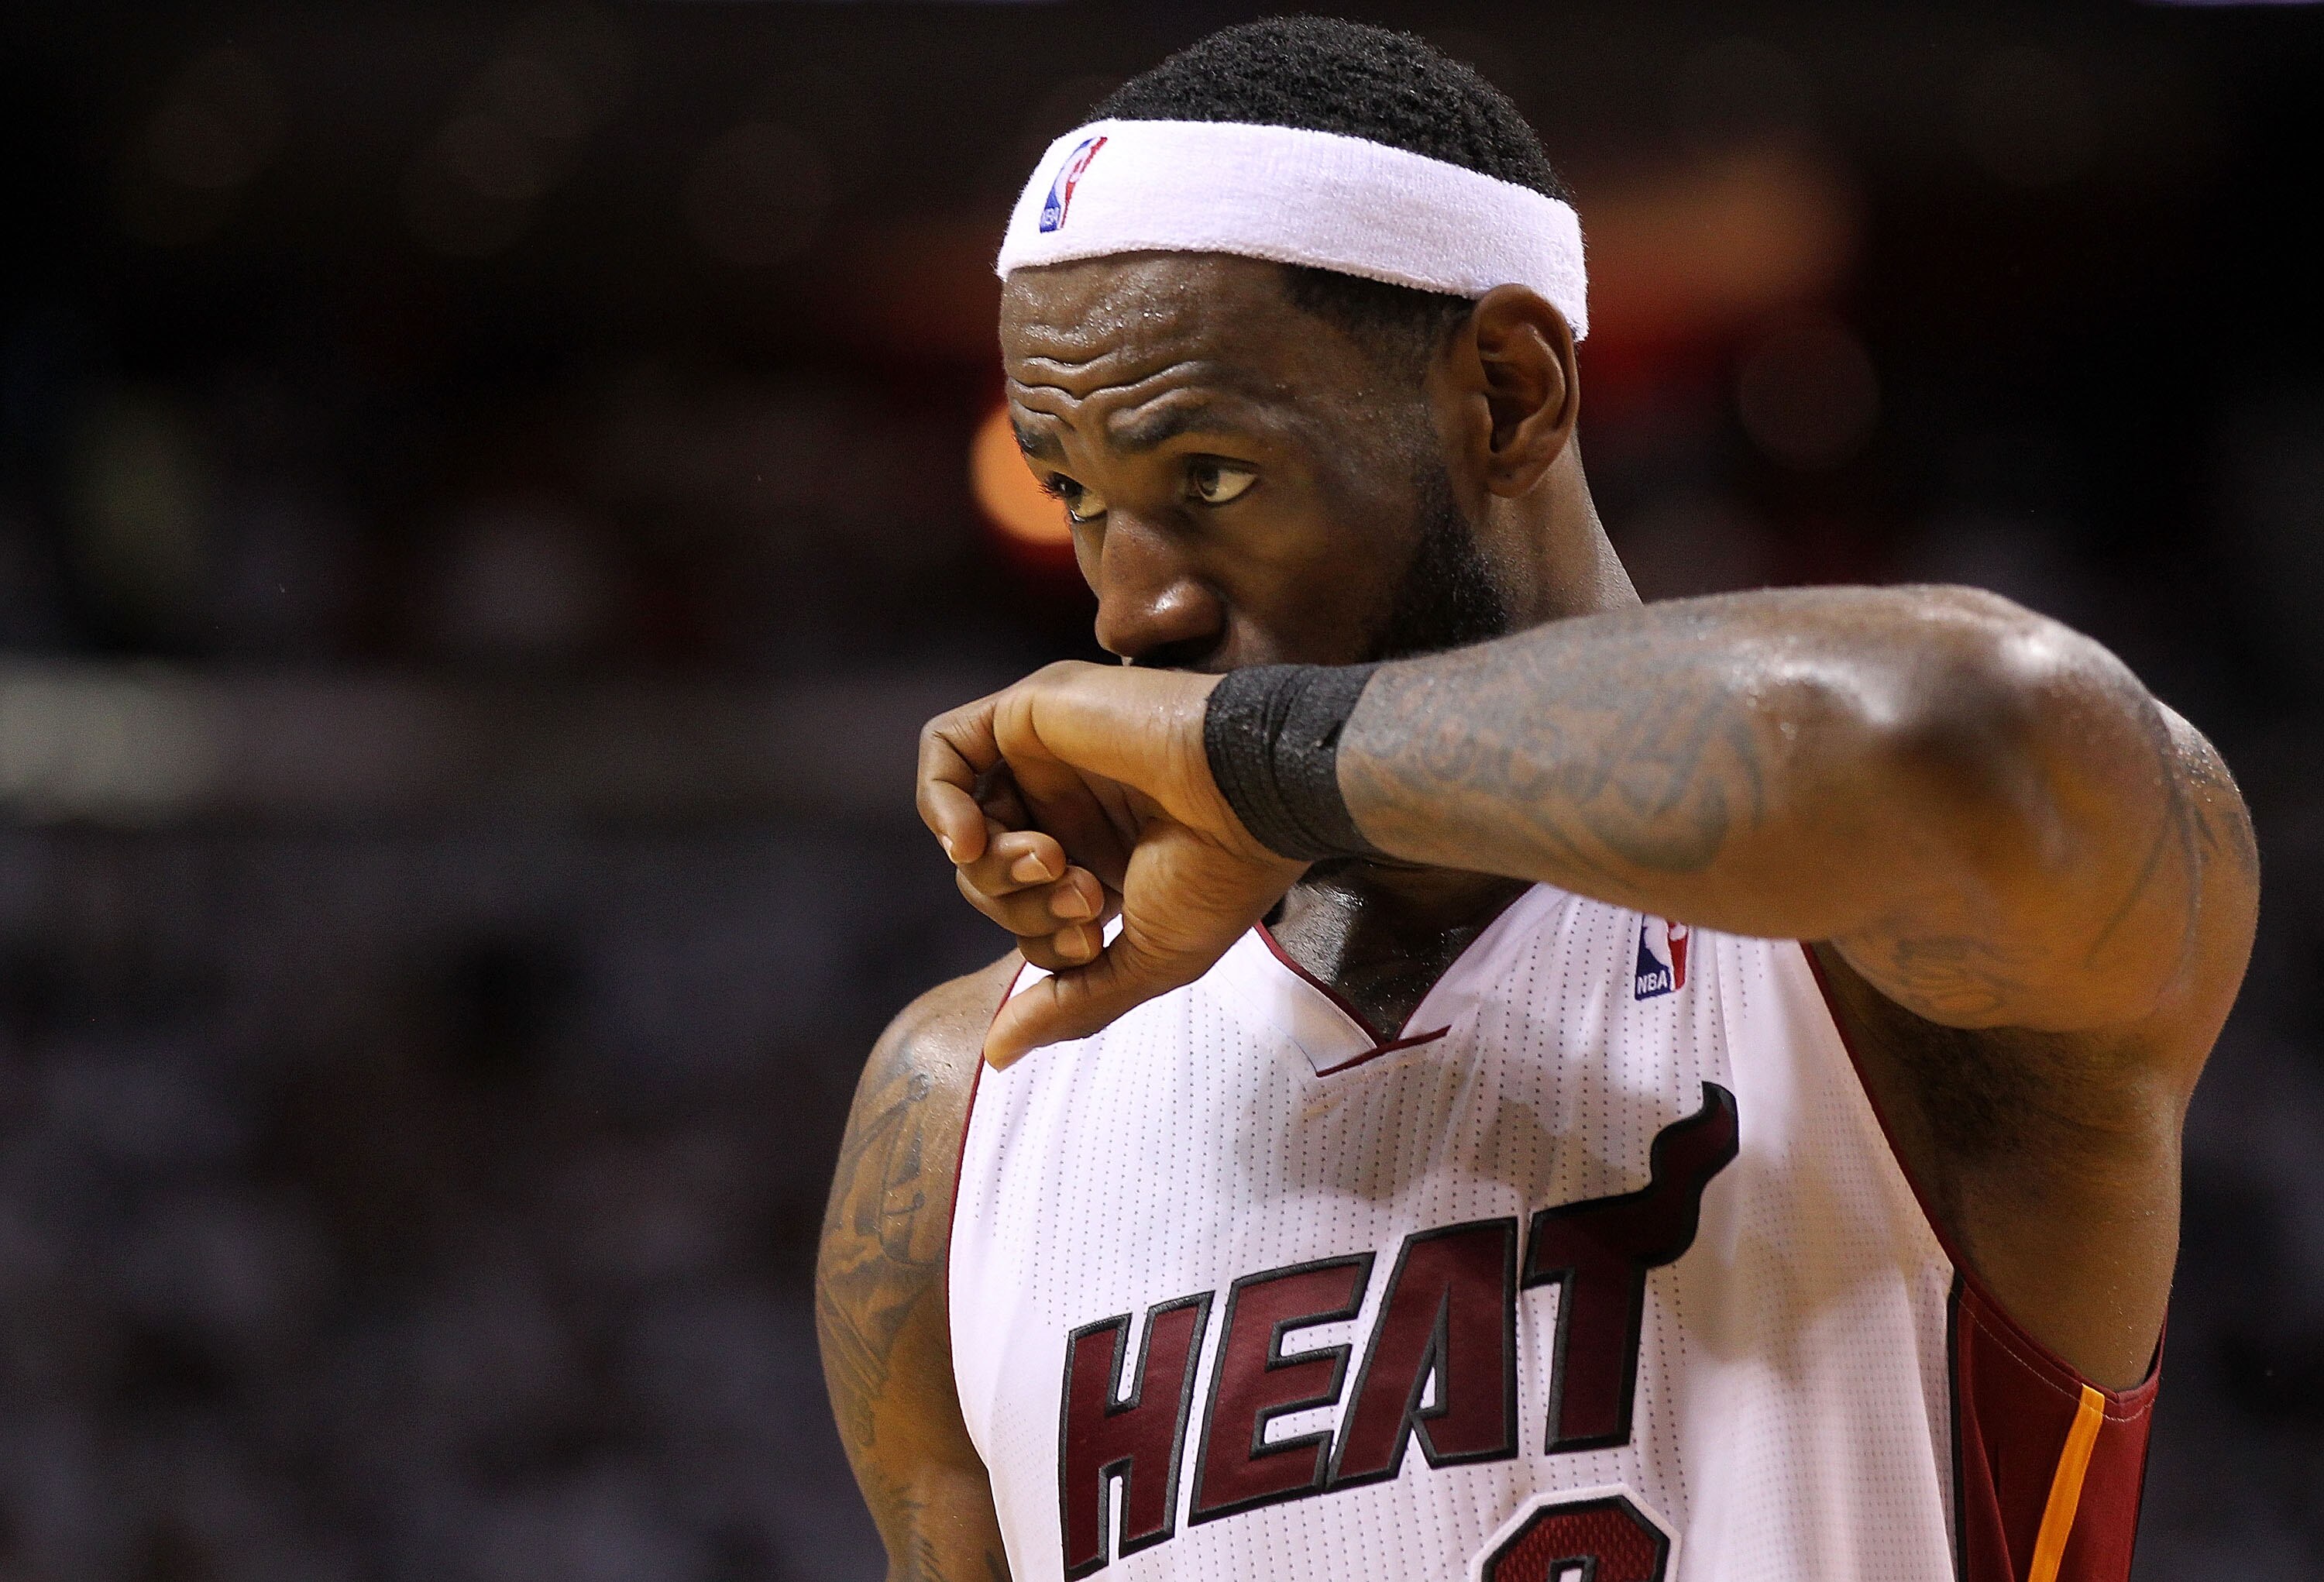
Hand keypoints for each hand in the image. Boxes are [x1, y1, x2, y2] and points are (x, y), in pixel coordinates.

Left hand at [917, 661, 1309, 1065]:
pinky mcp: (1032, 710)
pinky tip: (967, 840)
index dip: (1044, 944)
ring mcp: (1051, 759)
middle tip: (1082, 895)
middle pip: (988, 881)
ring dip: (995, 866)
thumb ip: (1072, 1004)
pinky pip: (945, 749)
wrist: (1250, 790)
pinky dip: (940, 803)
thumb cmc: (1220, 874)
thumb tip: (996, 1055)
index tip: (1095, 938)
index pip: (1026, 919)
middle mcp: (1073, 810)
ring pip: (966, 827)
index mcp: (1105, 863)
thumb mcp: (1148, 961)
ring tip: (1051, 858)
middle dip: (1021, 907)